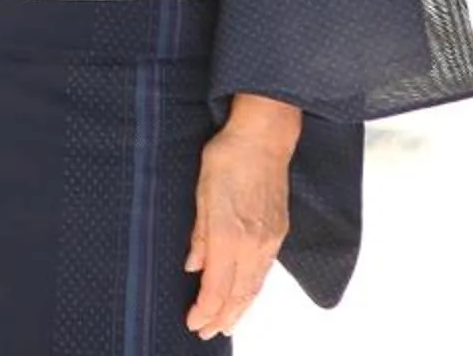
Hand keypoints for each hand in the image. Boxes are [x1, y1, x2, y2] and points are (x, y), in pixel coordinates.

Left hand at [184, 95, 298, 339]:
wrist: (264, 139)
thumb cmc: (227, 158)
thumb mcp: (202, 192)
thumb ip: (199, 235)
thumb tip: (194, 267)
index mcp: (230, 235)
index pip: (218, 287)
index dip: (205, 310)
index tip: (193, 323)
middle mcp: (254, 244)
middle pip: (238, 294)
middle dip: (222, 317)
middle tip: (207, 333)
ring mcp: (270, 240)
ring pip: (254, 286)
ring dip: (239, 309)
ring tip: (226, 323)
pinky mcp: (279, 233)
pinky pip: (264, 272)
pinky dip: (253, 291)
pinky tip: (246, 295)